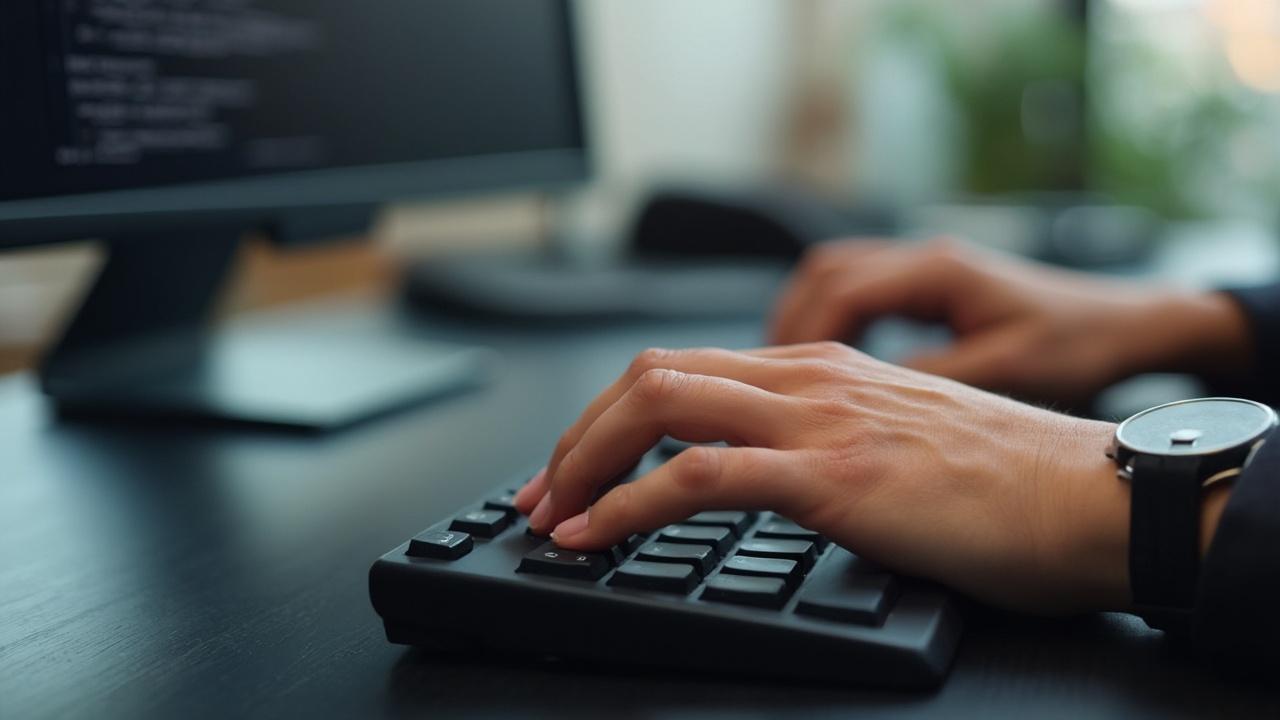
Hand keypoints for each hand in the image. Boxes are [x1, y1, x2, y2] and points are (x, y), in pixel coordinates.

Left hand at [514, 342, 1132, 613]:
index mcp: (822, 369)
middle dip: (577, 435)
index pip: (683, 369)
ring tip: (550, 516)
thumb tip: (761, 474)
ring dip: (584, 463)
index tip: (575, 470)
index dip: (610, 417)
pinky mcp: (834, 475)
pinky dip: (628, 506)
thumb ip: (826, 441)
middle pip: (650, 375)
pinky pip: (699, 477)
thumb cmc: (1007, 485)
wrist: (1091, 498)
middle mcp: (810, 378)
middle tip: (541, 493)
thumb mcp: (896, 443)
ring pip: (659, 408)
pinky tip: (597, 535)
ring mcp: (819, 420)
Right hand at [769, 238, 1252, 403]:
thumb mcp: (1002, 373)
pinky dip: (831, 325)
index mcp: (938, 272)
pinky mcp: (934, 288)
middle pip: (823, 274)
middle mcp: (924, 261)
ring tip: (781, 372)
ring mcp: (927, 271)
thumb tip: (858, 401)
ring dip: (803, 322)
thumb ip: (928, 382)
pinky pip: (859, 295)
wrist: (1133, 326)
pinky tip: (827, 366)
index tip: (778, 380)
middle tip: (760, 374)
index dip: (801, 336)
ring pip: (835, 280)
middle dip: (785, 325)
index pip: (840, 291)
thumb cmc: (1081, 346)